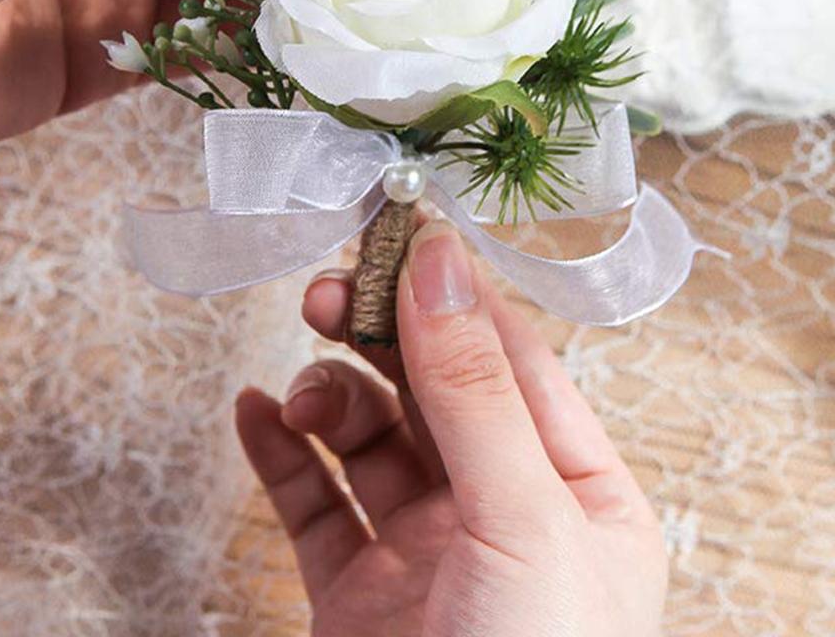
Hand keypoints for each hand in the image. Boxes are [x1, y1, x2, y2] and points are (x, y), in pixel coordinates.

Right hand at [236, 221, 667, 636]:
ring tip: (297, 382)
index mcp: (579, 488)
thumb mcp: (523, 518)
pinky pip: (316, 506)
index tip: (398, 236)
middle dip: (382, 334)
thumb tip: (440, 264)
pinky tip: (255, 413)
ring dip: (330, 391)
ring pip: (373, 438)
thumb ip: (478, 390)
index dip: (453, 294)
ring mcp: (430, 553)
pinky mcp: (361, 597)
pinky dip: (283, 454)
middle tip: (326, 293)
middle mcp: (507, 511)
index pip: (514, 359)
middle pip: (436, 388)